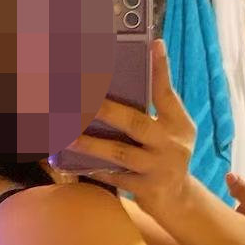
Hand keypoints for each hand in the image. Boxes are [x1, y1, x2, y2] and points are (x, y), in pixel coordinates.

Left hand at [64, 38, 195, 216]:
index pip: (167, 93)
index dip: (161, 70)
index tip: (154, 45)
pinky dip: (94, 168)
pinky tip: (74, 161)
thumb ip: (155, 109)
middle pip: (136, 123)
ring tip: (66, 135)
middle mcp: (172, 145)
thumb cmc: (166, 155)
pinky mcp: (147, 190)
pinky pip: (115, 177)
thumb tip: (123, 79)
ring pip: (120, 153)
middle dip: (107, 110)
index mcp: (178, 124)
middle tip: (80, 100)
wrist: (178, 199)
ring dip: (91, 143)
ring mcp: (159, 169)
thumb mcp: (170, 131)